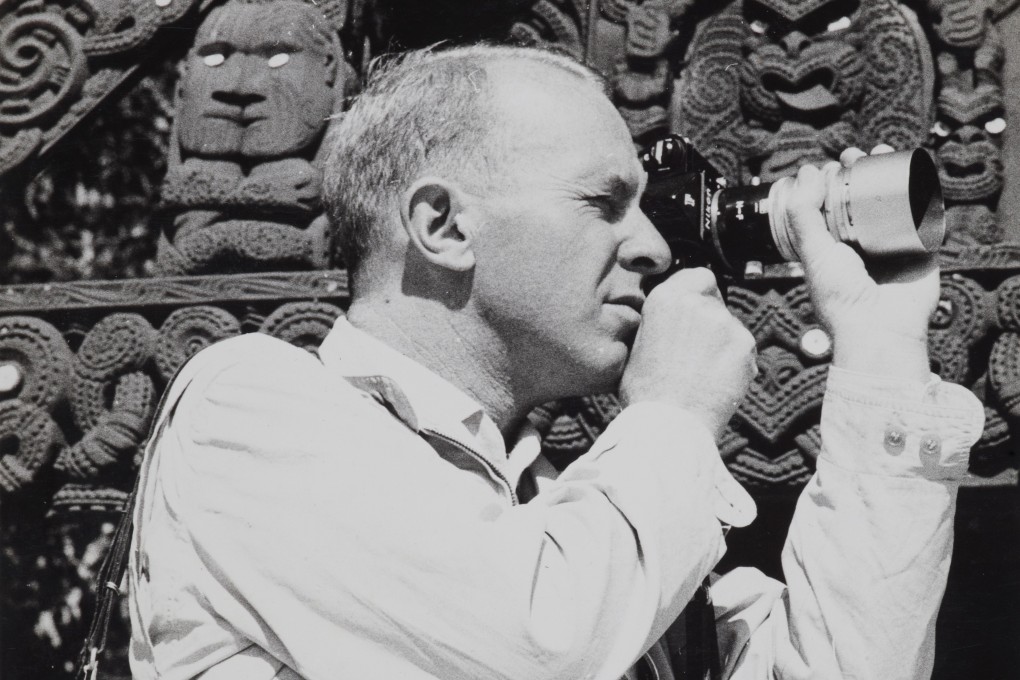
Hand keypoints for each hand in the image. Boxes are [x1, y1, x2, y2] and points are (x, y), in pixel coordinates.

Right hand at [620, 268, 756, 439]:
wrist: (669, 423)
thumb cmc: (646, 393)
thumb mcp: (636, 346)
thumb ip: (658, 324)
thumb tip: (667, 323)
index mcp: (665, 298)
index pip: (697, 275)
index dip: (698, 293)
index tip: (694, 311)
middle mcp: (698, 303)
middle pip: (715, 302)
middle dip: (709, 322)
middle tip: (694, 351)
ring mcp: (725, 323)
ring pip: (730, 327)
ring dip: (721, 343)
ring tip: (702, 373)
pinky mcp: (745, 345)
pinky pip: (743, 349)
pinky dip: (735, 362)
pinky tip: (717, 381)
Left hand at [783, 146, 937, 381]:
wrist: (880, 329)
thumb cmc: (840, 296)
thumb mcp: (813, 252)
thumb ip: (803, 215)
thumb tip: (810, 171)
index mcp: (836, 246)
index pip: (834, 204)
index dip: (833, 182)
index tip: (831, 164)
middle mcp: (865, 243)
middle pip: (865, 197)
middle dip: (862, 171)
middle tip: (856, 155)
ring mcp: (894, 244)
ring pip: (895, 200)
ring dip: (892, 172)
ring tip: (883, 153)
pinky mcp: (922, 248)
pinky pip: (927, 214)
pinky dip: (925, 189)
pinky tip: (917, 168)